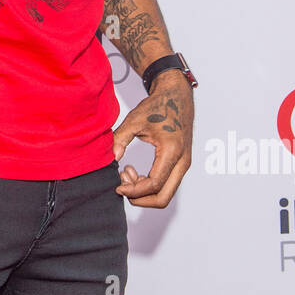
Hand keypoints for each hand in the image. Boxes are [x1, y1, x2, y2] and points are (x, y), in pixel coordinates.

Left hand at [112, 71, 193, 207]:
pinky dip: (150, 186)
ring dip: (144, 192)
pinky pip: (167, 184)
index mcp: (172, 151)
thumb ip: (120, 139)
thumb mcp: (135, 120)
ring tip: (127, 173)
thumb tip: (110, 158)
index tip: (118, 185)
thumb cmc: (158, 106)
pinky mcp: (181, 163)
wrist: (176, 96)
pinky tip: (135, 172)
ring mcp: (184, 164)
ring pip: (166, 193)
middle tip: (122, 185)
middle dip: (140, 198)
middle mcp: (182, 161)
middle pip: (164, 197)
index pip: (154, 184)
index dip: (134, 190)